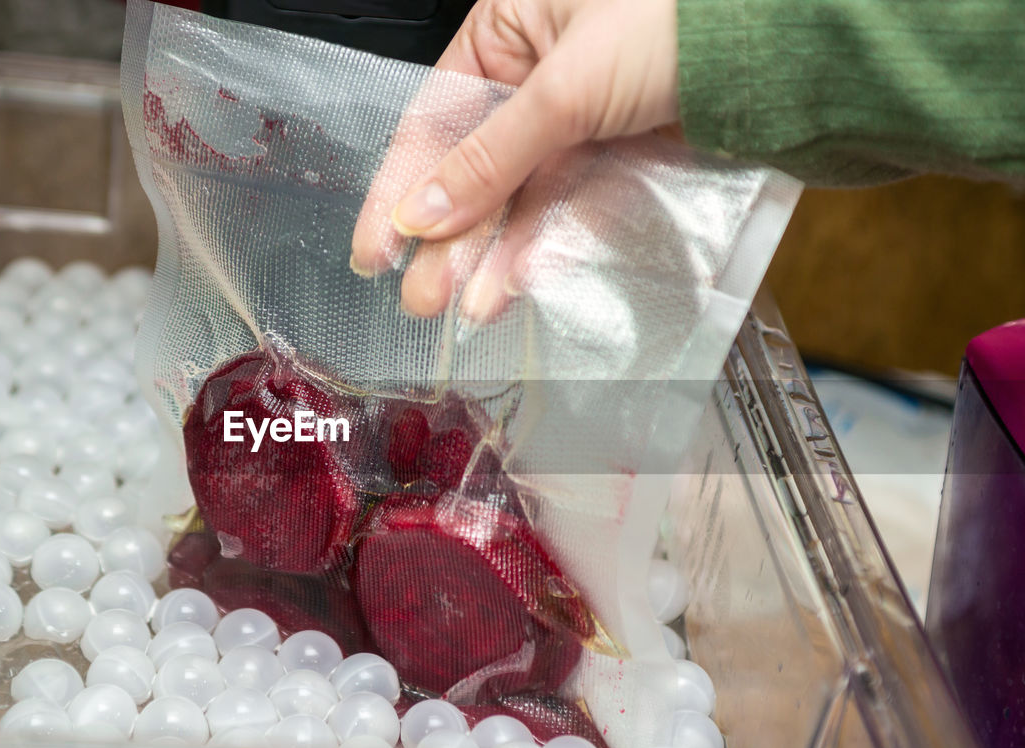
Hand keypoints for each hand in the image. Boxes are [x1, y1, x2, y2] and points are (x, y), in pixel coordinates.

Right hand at [351, 0, 679, 318]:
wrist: (781, 46)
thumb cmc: (680, 18)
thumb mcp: (565, 88)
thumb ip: (490, 157)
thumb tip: (422, 213)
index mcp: (507, 30)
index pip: (435, 119)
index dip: (402, 188)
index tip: (377, 249)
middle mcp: (538, 75)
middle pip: (474, 168)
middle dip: (447, 237)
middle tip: (422, 296)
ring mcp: (579, 120)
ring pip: (518, 198)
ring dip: (490, 255)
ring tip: (464, 306)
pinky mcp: (617, 157)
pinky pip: (565, 209)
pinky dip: (539, 247)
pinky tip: (510, 284)